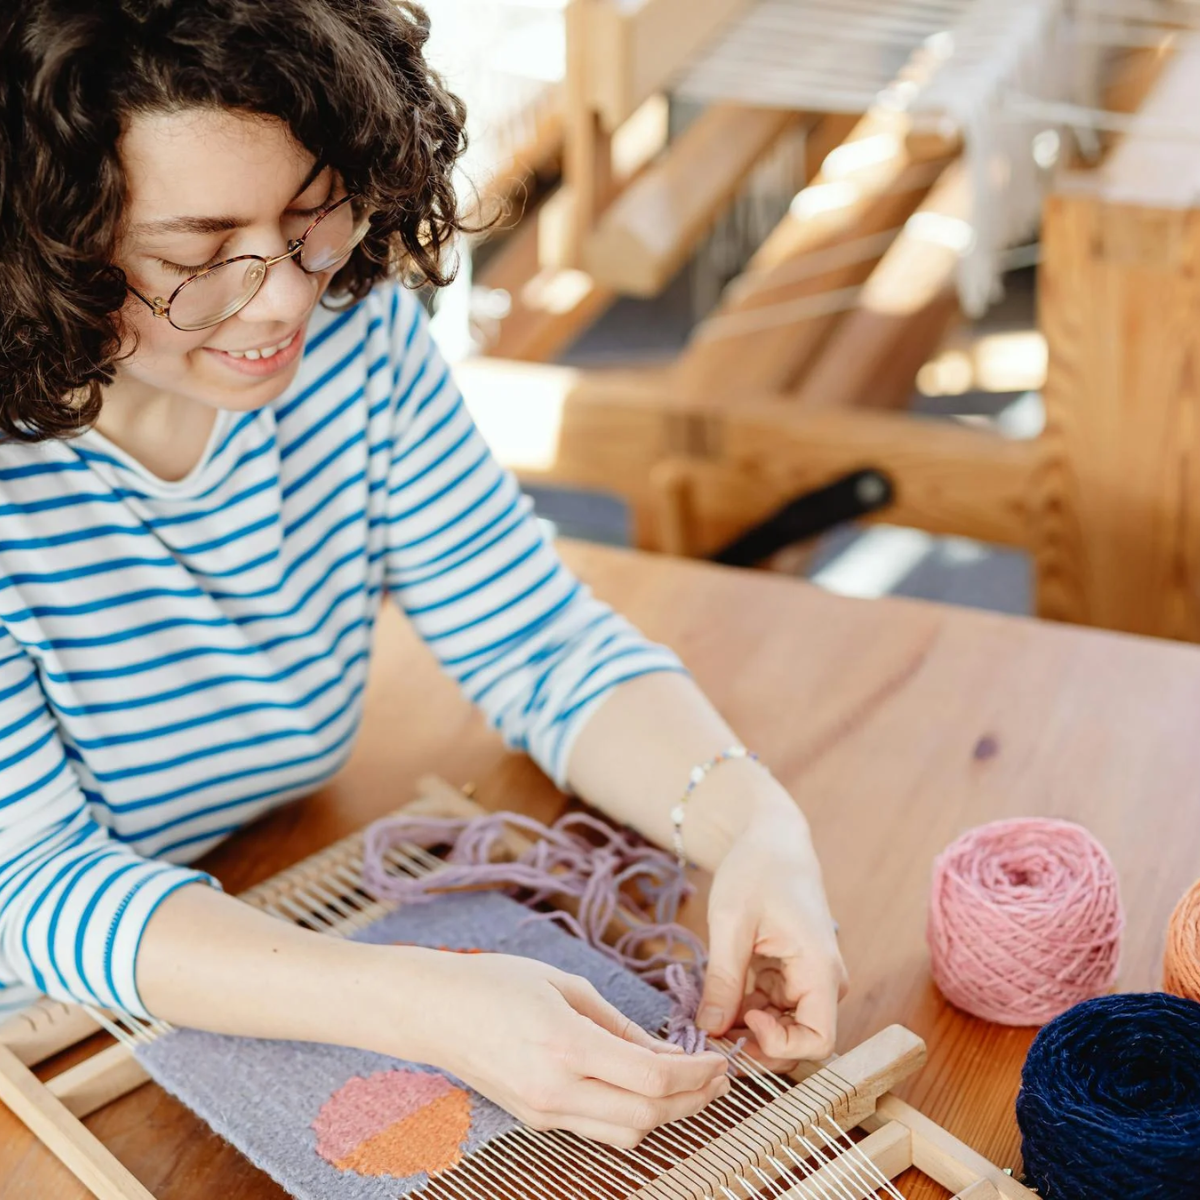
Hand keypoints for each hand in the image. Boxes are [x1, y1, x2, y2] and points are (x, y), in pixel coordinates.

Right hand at [403, 949, 731, 1147]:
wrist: (433, 1011)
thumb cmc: (495, 982)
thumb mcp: (564, 985)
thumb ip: (618, 1024)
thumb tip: (666, 1051)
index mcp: (565, 1045)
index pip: (651, 1077)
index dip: (695, 1074)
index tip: (719, 1060)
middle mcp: (555, 1089)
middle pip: (646, 1115)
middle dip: (693, 1101)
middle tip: (718, 1078)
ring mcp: (543, 1111)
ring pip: (625, 1135)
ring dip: (667, 1116)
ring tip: (692, 1088)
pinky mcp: (535, 1119)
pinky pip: (598, 1130)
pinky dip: (632, 1115)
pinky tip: (647, 1091)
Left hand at [697, 796, 846, 1067]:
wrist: (770, 838)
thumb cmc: (757, 869)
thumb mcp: (731, 923)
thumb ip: (722, 980)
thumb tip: (709, 1031)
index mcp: (821, 969)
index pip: (818, 1042)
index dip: (779, 1046)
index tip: (742, 1020)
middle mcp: (823, 982)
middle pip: (798, 1042)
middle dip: (755, 1046)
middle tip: (708, 1036)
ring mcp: (807, 981)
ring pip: (780, 1029)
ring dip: (744, 1030)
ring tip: (706, 1014)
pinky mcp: (790, 977)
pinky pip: (769, 1010)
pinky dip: (741, 1011)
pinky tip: (715, 999)